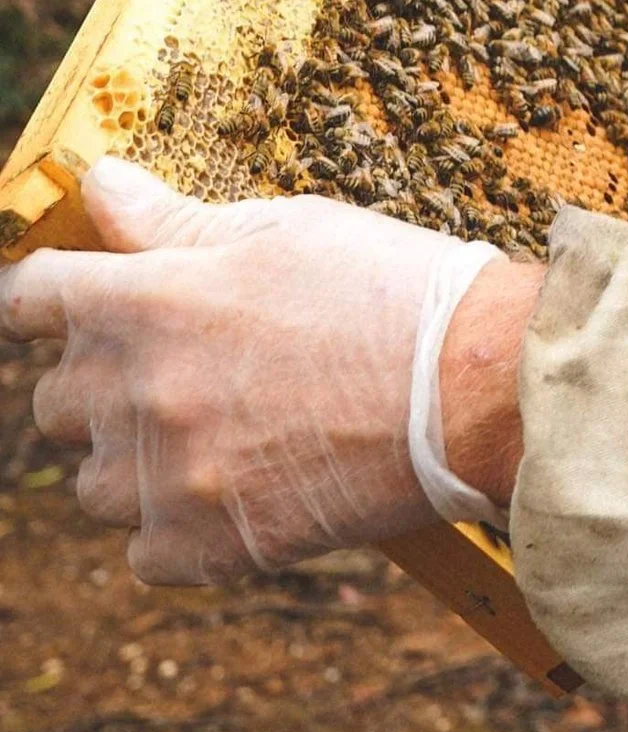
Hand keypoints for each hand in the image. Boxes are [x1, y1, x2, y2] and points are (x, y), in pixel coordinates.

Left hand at [0, 161, 504, 583]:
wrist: (478, 388)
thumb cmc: (392, 291)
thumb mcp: (288, 230)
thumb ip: (175, 218)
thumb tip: (98, 184)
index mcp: (147, 300)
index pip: (28, 299)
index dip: (45, 297)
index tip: (66, 303)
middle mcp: (136, 391)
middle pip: (56, 396)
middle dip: (107, 377)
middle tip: (194, 365)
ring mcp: (163, 477)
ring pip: (93, 480)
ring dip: (139, 457)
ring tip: (228, 429)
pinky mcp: (201, 546)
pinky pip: (142, 547)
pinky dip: (180, 524)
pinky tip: (244, 485)